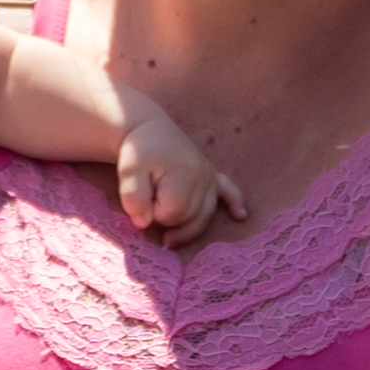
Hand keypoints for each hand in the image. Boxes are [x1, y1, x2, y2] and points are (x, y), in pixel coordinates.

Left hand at [116, 112, 245, 247]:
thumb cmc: (139, 151)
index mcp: (183, 175)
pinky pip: (229, 191)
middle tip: (147, 212)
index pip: (172, 213)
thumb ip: (133, 198)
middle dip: (168, 221)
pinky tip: (240, 215)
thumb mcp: (128, 172)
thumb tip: (144, 224)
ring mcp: (210, 176)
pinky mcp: (213, 175)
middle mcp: (203, 177)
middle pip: (191, 217)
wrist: (150, 129)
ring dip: (189, 229)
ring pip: (205, 215)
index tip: (141, 202)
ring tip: (169, 240)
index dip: (153, 214)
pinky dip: (235, 203)